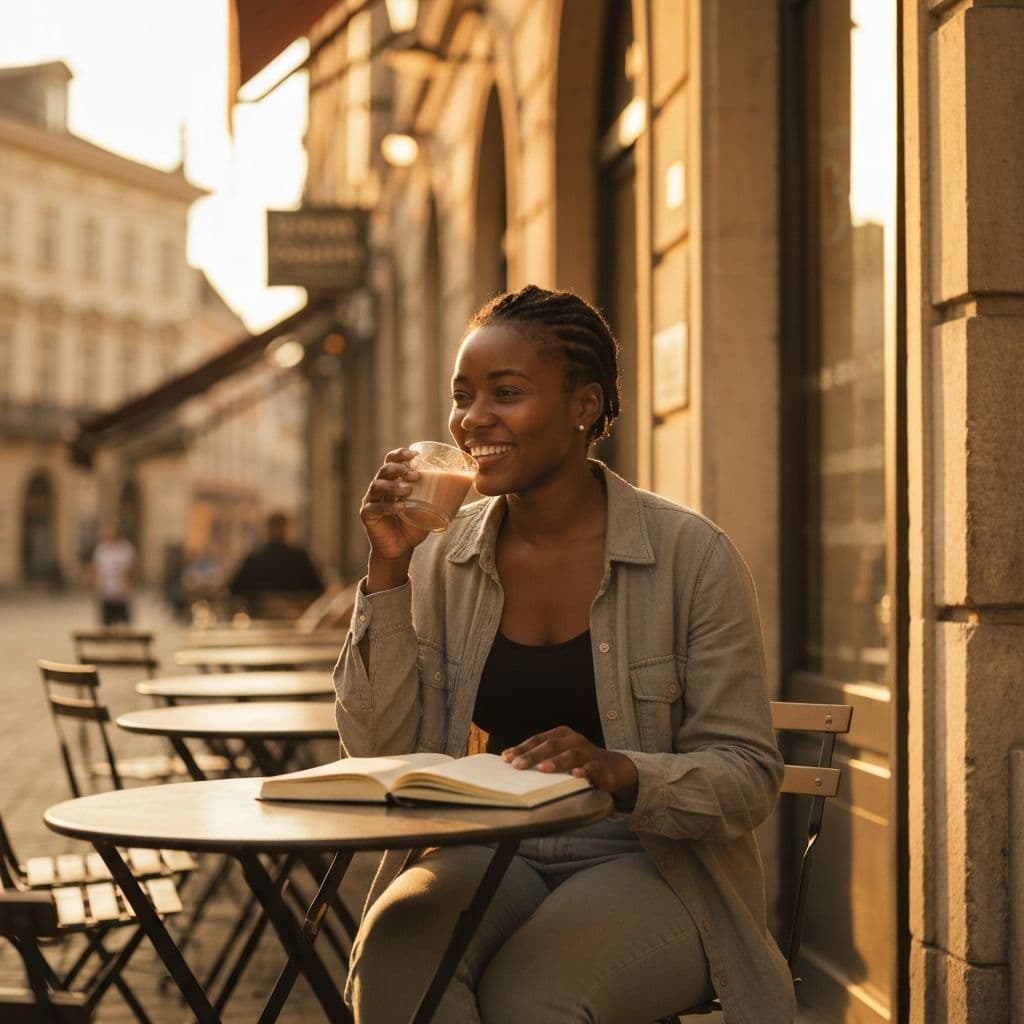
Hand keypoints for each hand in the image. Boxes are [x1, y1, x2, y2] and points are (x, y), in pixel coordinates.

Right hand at [360, 449, 430, 580]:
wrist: (401, 547)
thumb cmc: (415, 524)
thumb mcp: (429, 506)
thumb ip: (441, 493)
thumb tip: (470, 480)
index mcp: (392, 480)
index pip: (391, 460)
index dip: (400, 454)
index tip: (414, 454)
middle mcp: (379, 487)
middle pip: (384, 469)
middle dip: (399, 469)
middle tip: (416, 476)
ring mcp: (371, 500)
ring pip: (377, 485)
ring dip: (393, 485)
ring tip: (408, 490)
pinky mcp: (367, 515)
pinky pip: (375, 508)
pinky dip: (387, 506)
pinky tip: (400, 507)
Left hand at [502, 726, 639, 810]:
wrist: (612, 767)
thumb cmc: (578, 761)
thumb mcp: (560, 754)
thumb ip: (542, 757)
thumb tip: (512, 765)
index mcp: (561, 734)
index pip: (537, 739)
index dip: (522, 748)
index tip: (506, 758)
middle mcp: (574, 740)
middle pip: (551, 745)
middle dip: (532, 755)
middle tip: (517, 765)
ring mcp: (588, 752)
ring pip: (570, 755)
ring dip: (556, 762)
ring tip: (542, 768)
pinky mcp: (600, 767)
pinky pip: (592, 768)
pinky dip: (584, 771)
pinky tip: (576, 776)